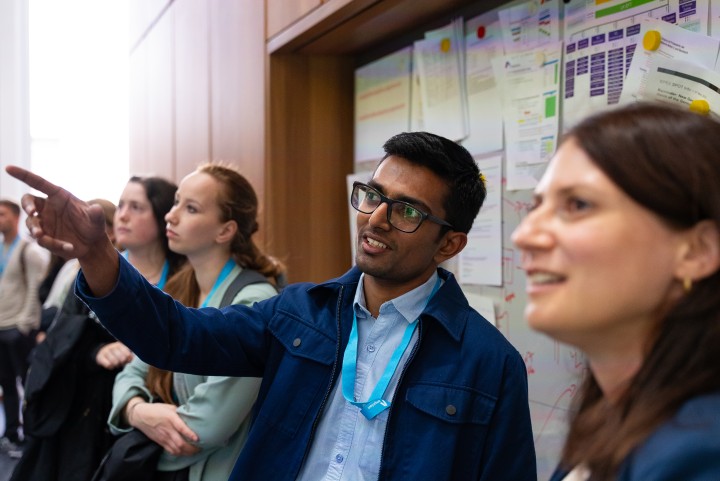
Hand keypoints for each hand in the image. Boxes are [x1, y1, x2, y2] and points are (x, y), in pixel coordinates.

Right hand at [6, 166, 118, 296]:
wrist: (92, 244)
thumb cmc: (93, 225)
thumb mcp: (97, 219)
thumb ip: (95, 214)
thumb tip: (96, 209)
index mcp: (58, 196)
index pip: (38, 183)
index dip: (23, 175)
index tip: (8, 168)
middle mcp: (47, 208)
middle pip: (28, 201)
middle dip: (27, 205)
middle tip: (33, 213)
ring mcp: (44, 222)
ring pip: (31, 224)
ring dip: (36, 230)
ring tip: (42, 236)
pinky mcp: (44, 237)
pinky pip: (43, 241)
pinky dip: (54, 244)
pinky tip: (69, 248)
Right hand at [95, 341, 132, 369]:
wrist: (102, 352)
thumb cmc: (116, 354)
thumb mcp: (123, 352)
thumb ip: (129, 355)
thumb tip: (133, 359)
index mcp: (120, 345)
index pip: (127, 354)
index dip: (129, 359)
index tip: (128, 361)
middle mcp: (112, 347)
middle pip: (122, 358)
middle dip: (123, 363)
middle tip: (121, 363)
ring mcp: (106, 351)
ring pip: (115, 362)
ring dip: (117, 365)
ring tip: (116, 365)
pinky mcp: (100, 357)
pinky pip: (108, 365)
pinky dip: (111, 367)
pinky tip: (111, 366)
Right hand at [129, 402, 199, 455]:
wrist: (140, 416)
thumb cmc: (157, 409)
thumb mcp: (170, 407)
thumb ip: (180, 412)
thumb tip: (192, 415)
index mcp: (171, 418)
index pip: (181, 428)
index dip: (190, 434)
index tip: (198, 438)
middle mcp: (167, 430)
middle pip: (180, 443)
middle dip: (191, 448)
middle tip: (200, 447)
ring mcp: (163, 438)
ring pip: (176, 450)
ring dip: (187, 453)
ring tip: (195, 451)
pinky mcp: (160, 442)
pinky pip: (171, 451)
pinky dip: (179, 453)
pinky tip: (185, 452)